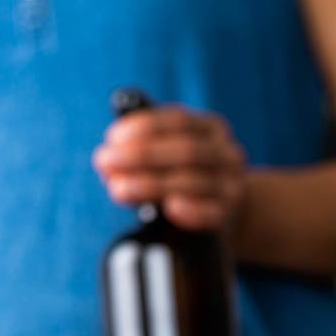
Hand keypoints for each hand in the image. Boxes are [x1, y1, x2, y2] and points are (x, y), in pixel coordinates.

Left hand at [92, 106, 247, 231]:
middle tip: (104, 162)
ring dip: (150, 184)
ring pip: (193, 181)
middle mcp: (227, 153)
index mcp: (212, 128)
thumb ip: (143, 149)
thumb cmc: (185, 175)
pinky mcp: (228, 215)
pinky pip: (211, 213)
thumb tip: (107, 162)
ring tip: (118, 189)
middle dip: (140, 155)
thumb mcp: (171, 153)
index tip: (112, 138)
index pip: (179, 120)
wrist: (227, 209)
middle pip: (186, 150)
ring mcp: (231, 185)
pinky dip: (190, 210)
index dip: (144, 127)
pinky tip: (169, 208)